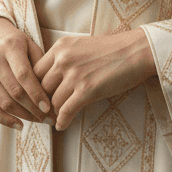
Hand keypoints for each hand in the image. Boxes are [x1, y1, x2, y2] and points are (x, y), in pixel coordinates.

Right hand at [0, 17, 55, 131]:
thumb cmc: (14, 42)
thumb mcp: (29, 44)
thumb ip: (40, 64)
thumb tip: (53, 90)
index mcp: (10, 46)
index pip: (23, 74)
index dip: (36, 93)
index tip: (48, 107)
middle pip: (14, 91)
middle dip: (33, 109)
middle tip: (49, 118)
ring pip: (3, 102)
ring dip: (22, 116)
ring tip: (38, 121)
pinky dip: (5, 120)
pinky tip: (19, 125)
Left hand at [33, 28, 156, 131]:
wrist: (135, 51)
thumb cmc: (111, 49)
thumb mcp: (80, 46)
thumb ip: (63, 59)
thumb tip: (50, 80)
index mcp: (60, 47)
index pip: (35, 72)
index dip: (35, 88)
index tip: (39, 98)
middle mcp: (63, 60)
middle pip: (41, 88)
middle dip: (42, 103)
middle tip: (44, 113)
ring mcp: (74, 75)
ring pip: (52, 102)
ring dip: (53, 114)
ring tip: (55, 120)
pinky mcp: (87, 90)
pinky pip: (66, 111)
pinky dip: (62, 121)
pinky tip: (62, 125)